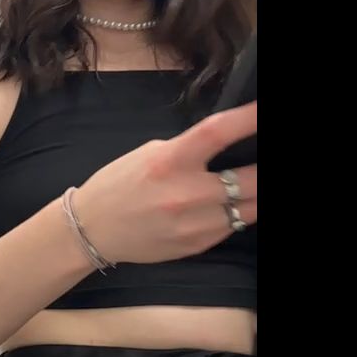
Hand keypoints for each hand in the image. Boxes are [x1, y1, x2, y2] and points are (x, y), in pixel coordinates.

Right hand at [72, 101, 256, 264]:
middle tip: (264, 158)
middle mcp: (186, 193)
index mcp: (170, 161)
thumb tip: (222, 146)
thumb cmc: (117, 185)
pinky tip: (229, 205)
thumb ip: (186, 150)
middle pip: (252, 179)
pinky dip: (237, 213)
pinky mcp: (198, 245)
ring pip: (252, 208)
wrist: (92, 230)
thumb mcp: (147, 155)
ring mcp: (195, 224)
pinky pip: (233, 226)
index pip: (219, 132)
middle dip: (264, 168)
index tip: (263, 111)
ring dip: (255, 193)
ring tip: (250, 183)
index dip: (250, 119)